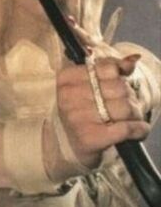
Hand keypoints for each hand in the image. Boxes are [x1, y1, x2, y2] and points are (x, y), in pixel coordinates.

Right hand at [44, 35, 149, 184]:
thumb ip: (109, 70)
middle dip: (130, 97)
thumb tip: (133, 60)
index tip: (121, 84)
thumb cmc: (80, 112)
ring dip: (136, 114)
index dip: (120, 76)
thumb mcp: (87, 86)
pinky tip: (140, 130)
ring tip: (133, 118)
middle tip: (128, 106)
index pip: (107, 67)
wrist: (66, 146)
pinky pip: (125, 129)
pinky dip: (138, 129)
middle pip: (119, 88)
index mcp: (67, 78)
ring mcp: (79, 117)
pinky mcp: (91, 138)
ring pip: (125, 107)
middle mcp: (70, 96)